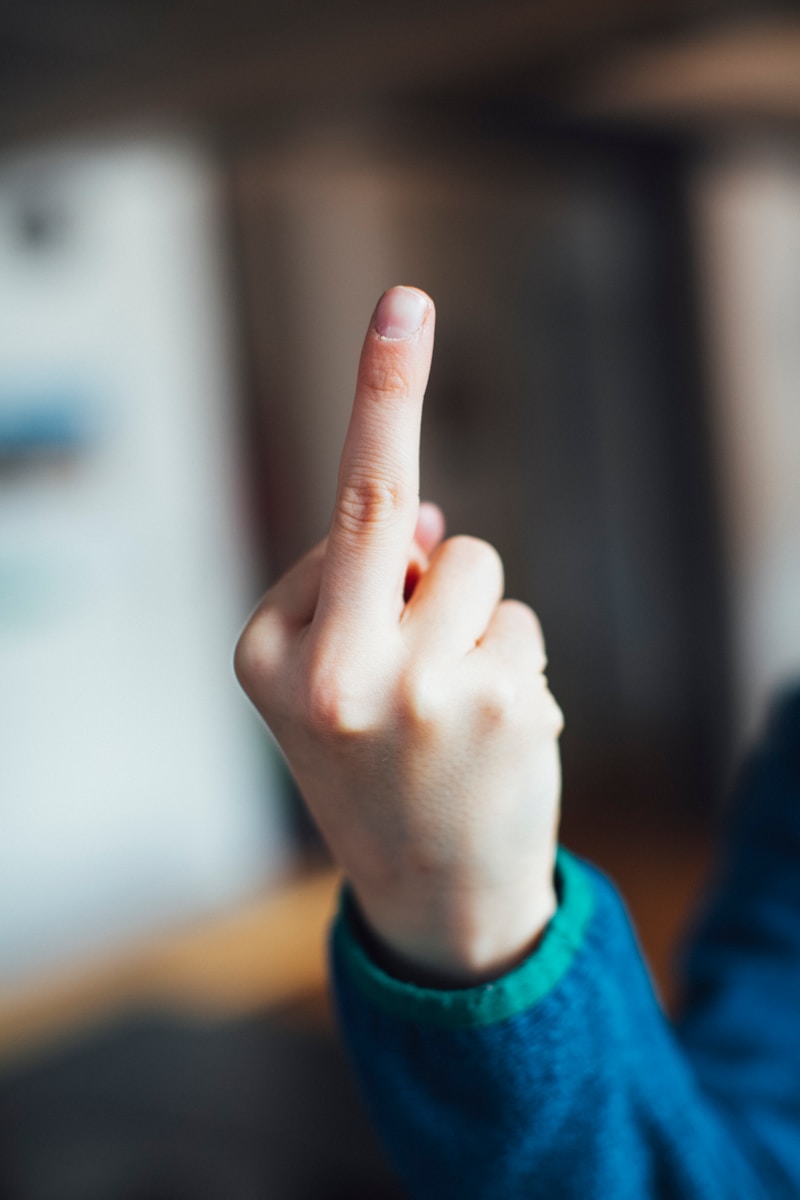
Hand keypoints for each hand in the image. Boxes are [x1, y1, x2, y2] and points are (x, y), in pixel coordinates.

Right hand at [235, 286, 562, 984]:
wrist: (428, 894)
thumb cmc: (368, 764)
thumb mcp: (322, 675)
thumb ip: (360, 581)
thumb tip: (428, 516)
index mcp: (268, 651)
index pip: (346, 508)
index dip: (385, 393)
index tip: (405, 303)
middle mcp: (336, 670)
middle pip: (414, 521)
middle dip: (416, 496)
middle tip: (404, 338)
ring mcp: (425, 694)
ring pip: (476, 571)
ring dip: (468, 617)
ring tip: (448, 698)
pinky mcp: (501, 711)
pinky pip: (519, 626)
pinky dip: (509, 662)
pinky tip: (486, 732)